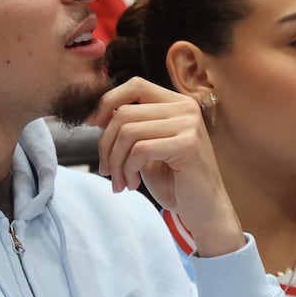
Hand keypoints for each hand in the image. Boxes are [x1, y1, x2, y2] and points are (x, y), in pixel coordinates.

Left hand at [87, 78, 245, 257]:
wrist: (203, 210)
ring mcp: (189, 124)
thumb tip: (100, 114)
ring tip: (121, 182)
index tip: (92, 123)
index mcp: (176, 103)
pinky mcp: (188, 145)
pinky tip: (134, 184)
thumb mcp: (145, 150)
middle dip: (106, 145)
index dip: (107, 101)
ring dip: (116, 162)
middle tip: (106, 170)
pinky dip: (128, 169)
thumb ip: (129, 129)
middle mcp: (185, 108)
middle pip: (125, 113)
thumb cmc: (175, 181)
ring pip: (128, 132)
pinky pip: (140, 150)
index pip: (135, 85)